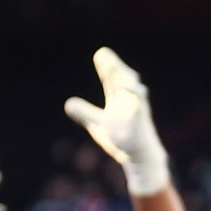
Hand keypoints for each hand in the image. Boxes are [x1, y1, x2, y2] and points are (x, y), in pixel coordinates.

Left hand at [63, 47, 170, 195]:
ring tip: (111, 64)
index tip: (100, 55)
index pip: (112, 79)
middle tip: (103, 54)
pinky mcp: (141, 116)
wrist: (141, 156)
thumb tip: (68, 104)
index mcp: (119, 99)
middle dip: (114, 66)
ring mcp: (137, 107)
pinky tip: (122, 85)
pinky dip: (132, 91)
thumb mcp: (99, 125)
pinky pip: (139, 100)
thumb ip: (85, 114)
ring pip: (132, 85)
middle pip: (122, 78)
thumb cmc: (123, 140)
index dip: (106, 67)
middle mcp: (129, 100)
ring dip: (122, 75)